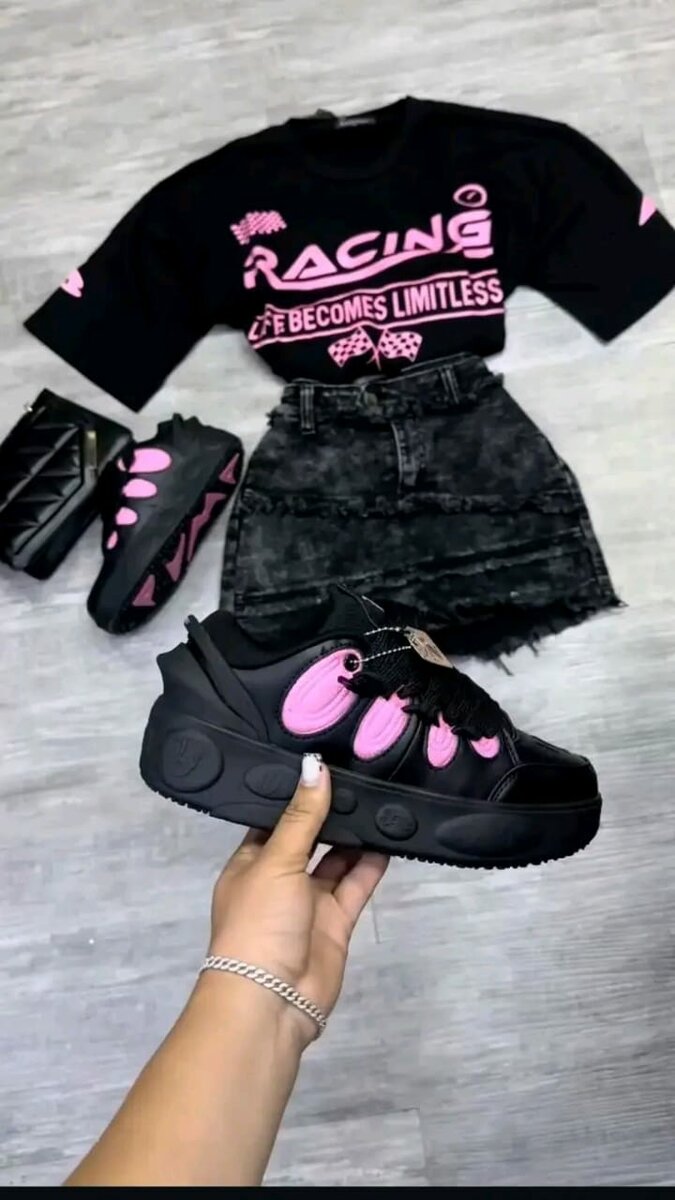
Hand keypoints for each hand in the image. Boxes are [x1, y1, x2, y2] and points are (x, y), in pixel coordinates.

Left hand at [204, 754, 387, 1044]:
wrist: (271, 999)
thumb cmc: (259, 922)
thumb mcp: (276, 860)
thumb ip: (302, 816)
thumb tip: (314, 764)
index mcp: (251, 862)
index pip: (275, 819)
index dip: (296, 793)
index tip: (322, 759)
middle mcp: (279, 878)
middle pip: (309, 837)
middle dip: (331, 812)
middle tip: (361, 771)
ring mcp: (309, 902)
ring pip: (336, 860)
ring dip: (354, 835)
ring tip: (381, 796)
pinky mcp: (336, 922)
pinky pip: (356, 886)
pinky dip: (371, 864)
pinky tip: (390, 836)